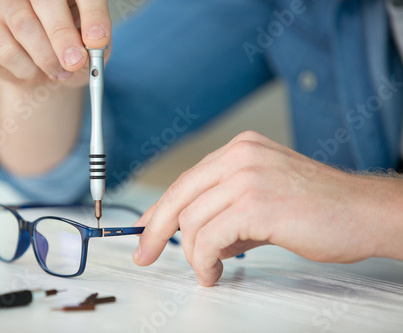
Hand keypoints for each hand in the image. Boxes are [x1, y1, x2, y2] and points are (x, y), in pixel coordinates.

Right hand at [0, 0, 111, 87]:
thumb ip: (96, 47)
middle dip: (63, 35)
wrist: (44, 76)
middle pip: (46, 1)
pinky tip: (34, 70)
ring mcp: (9, 5)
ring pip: (24, 25)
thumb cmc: (72, 54)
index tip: (97, 39)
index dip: (92, 14)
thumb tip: (91, 45)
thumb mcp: (92, 52)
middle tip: (75, 61)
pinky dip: (26, 69)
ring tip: (60, 73)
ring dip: (46, 57)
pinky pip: (7, 50)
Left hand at [133, 131, 400, 285]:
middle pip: (178, 196)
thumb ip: (226, 211)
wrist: (364, 213)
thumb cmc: (319, 208)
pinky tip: (214, 271)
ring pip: (191, 221)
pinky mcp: (257, 204)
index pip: (186, 180)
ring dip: (193, 254)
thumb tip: (193, 236)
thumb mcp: (263, 198)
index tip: (145, 229)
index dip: (159, 208)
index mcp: (240, 149)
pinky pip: (209, 238)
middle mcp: (240, 156)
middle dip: (155, 230)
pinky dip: (204, 261)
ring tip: (207, 269)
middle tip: (145, 255)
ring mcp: (248, 176)